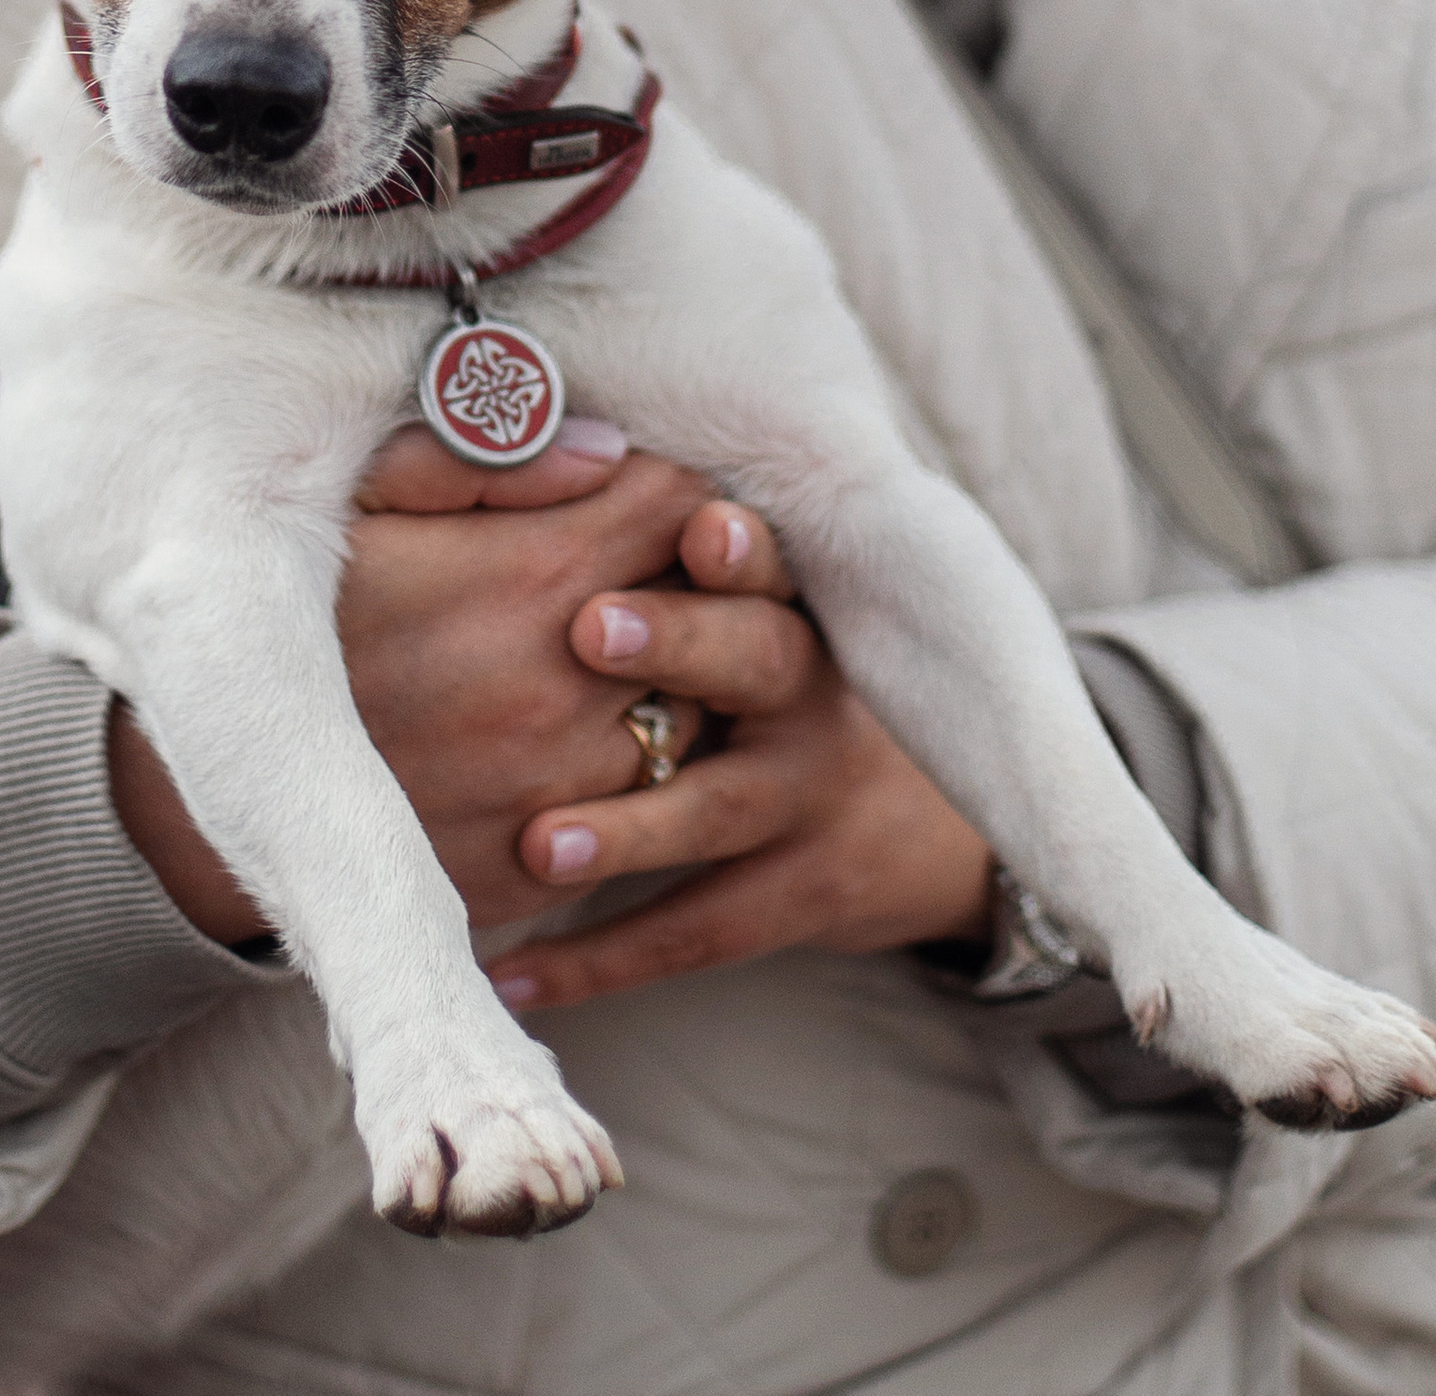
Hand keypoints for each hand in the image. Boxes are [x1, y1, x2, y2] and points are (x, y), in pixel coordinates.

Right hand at [109, 420, 732, 943]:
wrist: (201, 797)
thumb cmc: (281, 616)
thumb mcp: (354, 500)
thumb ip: (482, 458)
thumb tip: (608, 449)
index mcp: (530, 580)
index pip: (682, 506)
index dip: (675, 486)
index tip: (643, 489)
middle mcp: (568, 691)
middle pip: (717, 612)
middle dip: (700, 578)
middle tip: (662, 564)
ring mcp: (564, 791)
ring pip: (699, 716)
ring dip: (679, 678)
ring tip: (623, 650)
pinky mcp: (546, 871)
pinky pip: (644, 810)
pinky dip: (632, 767)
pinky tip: (576, 731)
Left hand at [491, 493, 992, 1011]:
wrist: (925, 830)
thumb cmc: (780, 685)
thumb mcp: (767, 610)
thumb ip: (677, 547)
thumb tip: (560, 458)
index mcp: (792, 607)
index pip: (772, 562)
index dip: (738, 545)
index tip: (696, 524)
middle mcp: (809, 694)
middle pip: (756, 659)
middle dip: (678, 642)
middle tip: (588, 628)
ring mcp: (806, 803)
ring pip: (718, 814)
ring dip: (625, 832)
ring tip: (537, 844)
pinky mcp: (794, 900)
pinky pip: (693, 932)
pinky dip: (598, 963)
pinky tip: (510, 977)